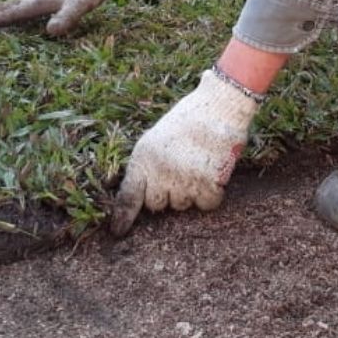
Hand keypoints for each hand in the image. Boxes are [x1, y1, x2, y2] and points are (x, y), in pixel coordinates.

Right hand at [0, 0, 132, 36]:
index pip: (19, 10)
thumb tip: (49, 32)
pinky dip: (27, 3)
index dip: (4, 17)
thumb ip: (65, 18)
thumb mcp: (78, 6)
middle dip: (3, 10)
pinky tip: (34, 4)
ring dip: (13, 5)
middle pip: (19, 3)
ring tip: (3, 8)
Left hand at [110, 68, 261, 234]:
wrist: (218, 105)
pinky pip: (206, 204)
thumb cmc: (189, 118)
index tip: (118, 231)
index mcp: (143, 158)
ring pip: (182, 205)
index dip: (123, 216)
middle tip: (179, 172)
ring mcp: (183, 180)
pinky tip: (213, 172)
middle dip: (166, 194)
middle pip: (157, 204)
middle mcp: (159, 172)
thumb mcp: (157, 137)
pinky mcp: (207, 184)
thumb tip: (144, 193)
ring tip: (198, 165)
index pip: (128, 195)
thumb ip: (148, 164)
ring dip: (190, 192)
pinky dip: (211, 193)